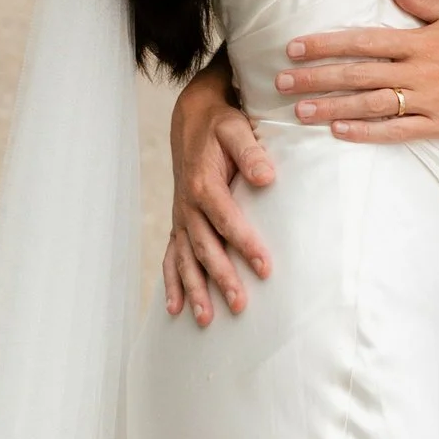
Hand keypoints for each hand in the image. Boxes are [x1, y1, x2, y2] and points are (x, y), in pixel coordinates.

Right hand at [164, 67, 276, 322]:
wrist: (192, 119)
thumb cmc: (219, 124)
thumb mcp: (235, 128)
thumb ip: (250, 151)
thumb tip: (267, 177)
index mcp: (203, 183)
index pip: (226, 219)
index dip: (244, 244)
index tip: (265, 267)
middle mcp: (187, 205)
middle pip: (204, 247)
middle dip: (221, 277)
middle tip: (240, 304)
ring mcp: (181, 217)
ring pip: (186, 259)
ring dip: (195, 289)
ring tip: (207, 319)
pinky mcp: (179, 223)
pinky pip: (171, 257)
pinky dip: (172, 283)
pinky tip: (176, 309)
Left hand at [276, 0, 438, 140]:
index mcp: (419, 42)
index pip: (362, 41)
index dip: (326, 44)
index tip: (294, 48)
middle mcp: (419, 72)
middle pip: (357, 75)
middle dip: (316, 79)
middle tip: (281, 85)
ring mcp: (429, 101)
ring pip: (370, 105)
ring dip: (332, 108)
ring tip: (300, 112)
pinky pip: (397, 131)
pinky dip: (367, 132)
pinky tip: (340, 131)